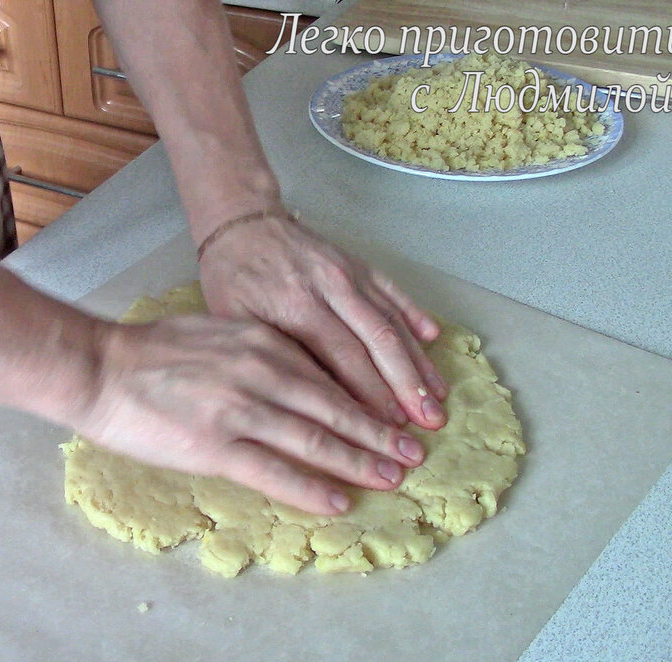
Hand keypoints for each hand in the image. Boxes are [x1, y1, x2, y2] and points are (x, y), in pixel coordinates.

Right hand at [77, 315, 428, 514]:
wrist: (99, 367)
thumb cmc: (149, 351)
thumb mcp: (215, 334)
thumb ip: (257, 351)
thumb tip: (292, 374)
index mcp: (262, 343)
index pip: (328, 375)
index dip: (365, 400)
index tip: (392, 418)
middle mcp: (261, 372)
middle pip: (335, 407)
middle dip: (378, 434)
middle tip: (412, 453)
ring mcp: (240, 410)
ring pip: (315, 439)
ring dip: (359, 461)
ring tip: (391, 478)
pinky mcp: (216, 446)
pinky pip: (276, 471)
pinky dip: (312, 487)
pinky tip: (338, 501)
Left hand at [197, 211, 448, 429]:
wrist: (242, 223)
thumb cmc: (234, 280)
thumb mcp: (238, 322)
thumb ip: (275, 356)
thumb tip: (314, 402)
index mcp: (298, 306)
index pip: (345, 358)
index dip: (373, 395)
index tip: (393, 427)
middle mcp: (332, 288)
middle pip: (380, 343)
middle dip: (408, 385)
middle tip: (431, 420)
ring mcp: (350, 273)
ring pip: (393, 321)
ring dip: (418, 361)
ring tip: (437, 395)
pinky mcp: (359, 264)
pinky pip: (394, 291)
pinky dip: (415, 316)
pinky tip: (434, 340)